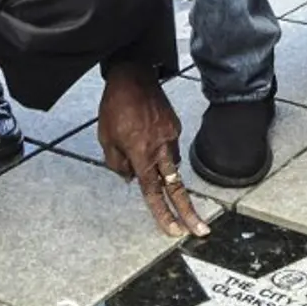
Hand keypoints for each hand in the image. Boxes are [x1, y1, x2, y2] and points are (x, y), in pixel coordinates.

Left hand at [97, 62, 210, 237]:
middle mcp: (161, 147)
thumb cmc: (115, 106)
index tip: (175, 231)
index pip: (154, 192)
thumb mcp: (105, 138)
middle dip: (188, 211)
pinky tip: (143, 132)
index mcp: (141, 153)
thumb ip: (117, 163)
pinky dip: (159, 149)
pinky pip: (168, 146)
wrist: (132, 75)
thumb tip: (131, 178)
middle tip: (200, 230)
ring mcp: (171, 136)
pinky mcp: (175, 126)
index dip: (164, 214)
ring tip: (137, 142)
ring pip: (169, 164)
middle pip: (176, 186)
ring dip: (161, 167)